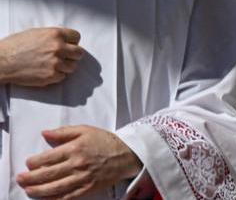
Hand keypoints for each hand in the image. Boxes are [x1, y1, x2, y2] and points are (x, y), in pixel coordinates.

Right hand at [0, 27, 82, 86]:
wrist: (1, 62)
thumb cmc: (15, 46)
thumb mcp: (36, 33)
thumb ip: (53, 35)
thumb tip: (65, 40)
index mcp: (55, 34)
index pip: (76, 37)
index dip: (72, 41)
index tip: (67, 45)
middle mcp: (58, 48)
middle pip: (79, 53)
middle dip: (72, 54)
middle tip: (64, 56)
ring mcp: (56, 63)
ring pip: (73, 66)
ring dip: (66, 66)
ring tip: (54, 64)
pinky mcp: (51, 76)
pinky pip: (63, 76)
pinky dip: (57, 75)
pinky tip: (47, 71)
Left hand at [17, 125, 140, 198]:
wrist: (126, 155)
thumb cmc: (105, 141)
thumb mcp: (85, 130)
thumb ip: (64, 131)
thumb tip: (44, 133)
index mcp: (75, 148)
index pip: (47, 158)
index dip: (34, 162)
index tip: (28, 163)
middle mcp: (77, 164)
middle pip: (47, 174)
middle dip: (30, 178)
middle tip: (20, 179)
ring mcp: (82, 178)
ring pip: (55, 187)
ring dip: (38, 190)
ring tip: (28, 190)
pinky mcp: (88, 189)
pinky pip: (68, 196)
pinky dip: (55, 199)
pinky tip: (46, 199)